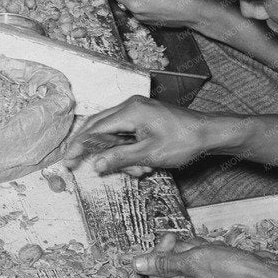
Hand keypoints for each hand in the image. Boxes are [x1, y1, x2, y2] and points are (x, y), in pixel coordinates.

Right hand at [68, 94, 214, 176]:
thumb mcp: (150, 155)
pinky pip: (126, 132)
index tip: (68, 160)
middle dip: (90, 147)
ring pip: (113, 132)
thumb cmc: (183, 141)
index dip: (79, 146)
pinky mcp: (145, 116)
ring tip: (137, 171)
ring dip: (118, 154)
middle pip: (99, 126)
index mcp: (130, 111)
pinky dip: (127, 149)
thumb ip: (120, 158)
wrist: (209, 133)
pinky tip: (141, 164)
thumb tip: (96, 164)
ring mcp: (138, 109)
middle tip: (75, 163)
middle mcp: (130, 105)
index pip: (95, 129)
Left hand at [131, 233, 272, 277]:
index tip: (172, 239)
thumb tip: (136, 265)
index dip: (160, 252)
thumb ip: (162, 262)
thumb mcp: (191, 260)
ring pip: (188, 257)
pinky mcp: (215, 276)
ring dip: (198, 248)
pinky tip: (221, 251)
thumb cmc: (229, 269)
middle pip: (172, 263)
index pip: (156, 272)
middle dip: (183, 249)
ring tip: (213, 250)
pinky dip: (209, 251)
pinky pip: (203, 259)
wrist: (263, 274)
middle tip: (197, 247)